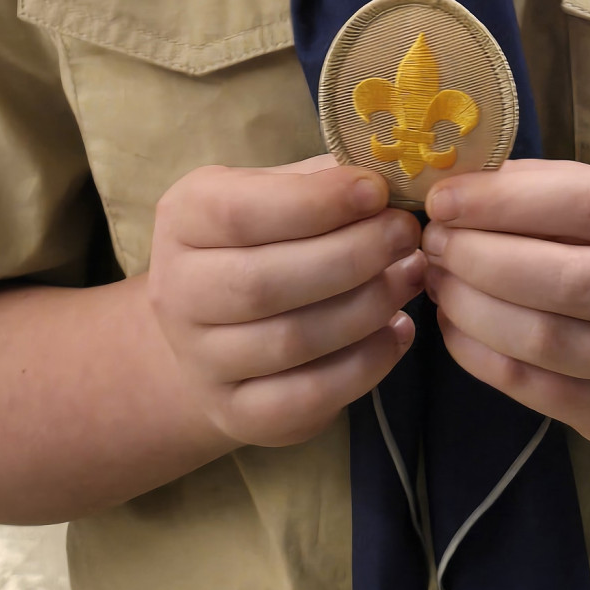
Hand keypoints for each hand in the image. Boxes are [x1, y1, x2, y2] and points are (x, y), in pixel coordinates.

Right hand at [146, 156, 423, 450]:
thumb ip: (317, 181)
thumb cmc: (256, 240)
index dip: (316, 203)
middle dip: (351, 256)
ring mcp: (202, 362)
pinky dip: (363, 366)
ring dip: (366, 307)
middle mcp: (178, 293)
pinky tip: (398, 331)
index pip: (240, 213)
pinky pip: (306, 399)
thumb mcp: (269, 191)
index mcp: (184, 220)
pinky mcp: (238, 414)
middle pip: (265, 283)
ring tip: (411, 274)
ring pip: (290, 343)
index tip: (377, 191)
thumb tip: (388, 175)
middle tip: (405, 234)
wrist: (205, 331)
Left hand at [422, 160, 589, 450]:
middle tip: (433, 240)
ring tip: (437, 277)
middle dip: (480, 256)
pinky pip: (534, 387)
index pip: (584, 205)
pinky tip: (454, 322)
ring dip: (472, 306)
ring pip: (544, 339)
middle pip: (563, 278)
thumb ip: (551, 185)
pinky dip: (479, 353)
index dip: (503, 202)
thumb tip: (462, 182)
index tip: (443, 197)